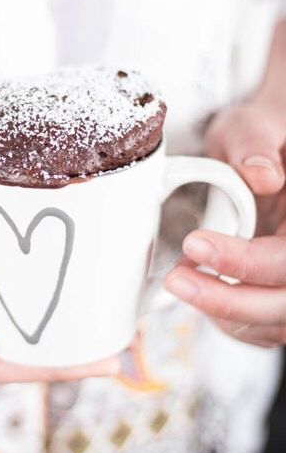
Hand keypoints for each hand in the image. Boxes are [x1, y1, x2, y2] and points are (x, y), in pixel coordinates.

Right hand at [0, 82, 118, 382]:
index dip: (46, 369)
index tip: (100, 362)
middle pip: (4, 345)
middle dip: (59, 351)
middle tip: (115, 342)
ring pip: (7, 312)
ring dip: (52, 319)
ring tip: (104, 313)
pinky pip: (3, 275)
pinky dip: (36, 281)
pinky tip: (69, 271)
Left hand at [165, 102, 285, 347]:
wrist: (264, 154)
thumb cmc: (260, 138)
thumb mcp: (255, 124)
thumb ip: (256, 142)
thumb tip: (263, 176)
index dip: (244, 261)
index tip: (194, 243)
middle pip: (285, 305)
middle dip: (228, 300)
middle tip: (177, 279)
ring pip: (273, 323)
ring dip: (223, 312)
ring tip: (180, 280)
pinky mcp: (282, 294)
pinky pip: (264, 328)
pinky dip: (229, 318)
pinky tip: (200, 289)